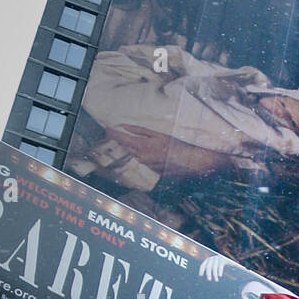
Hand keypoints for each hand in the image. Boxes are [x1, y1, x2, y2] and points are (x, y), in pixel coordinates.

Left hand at [112, 125, 232, 176]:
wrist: (192, 162)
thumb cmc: (177, 145)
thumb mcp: (158, 134)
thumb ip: (139, 130)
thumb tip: (124, 126)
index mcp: (142, 146)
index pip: (121, 139)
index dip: (112, 133)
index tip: (106, 128)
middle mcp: (142, 157)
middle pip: (128, 147)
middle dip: (125, 140)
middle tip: (122, 132)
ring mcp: (148, 166)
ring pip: (137, 155)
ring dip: (138, 148)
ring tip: (145, 142)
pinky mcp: (155, 171)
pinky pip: (147, 161)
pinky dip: (148, 155)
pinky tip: (158, 152)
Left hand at [198, 255, 227, 282]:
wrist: (227, 256)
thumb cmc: (220, 262)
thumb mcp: (214, 264)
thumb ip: (210, 268)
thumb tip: (206, 275)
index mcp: (208, 260)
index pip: (203, 265)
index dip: (201, 270)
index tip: (200, 275)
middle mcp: (212, 258)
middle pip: (208, 266)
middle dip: (208, 273)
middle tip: (209, 280)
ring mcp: (217, 258)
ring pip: (214, 267)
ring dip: (214, 274)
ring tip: (216, 280)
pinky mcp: (223, 259)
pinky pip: (220, 266)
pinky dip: (220, 271)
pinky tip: (220, 275)